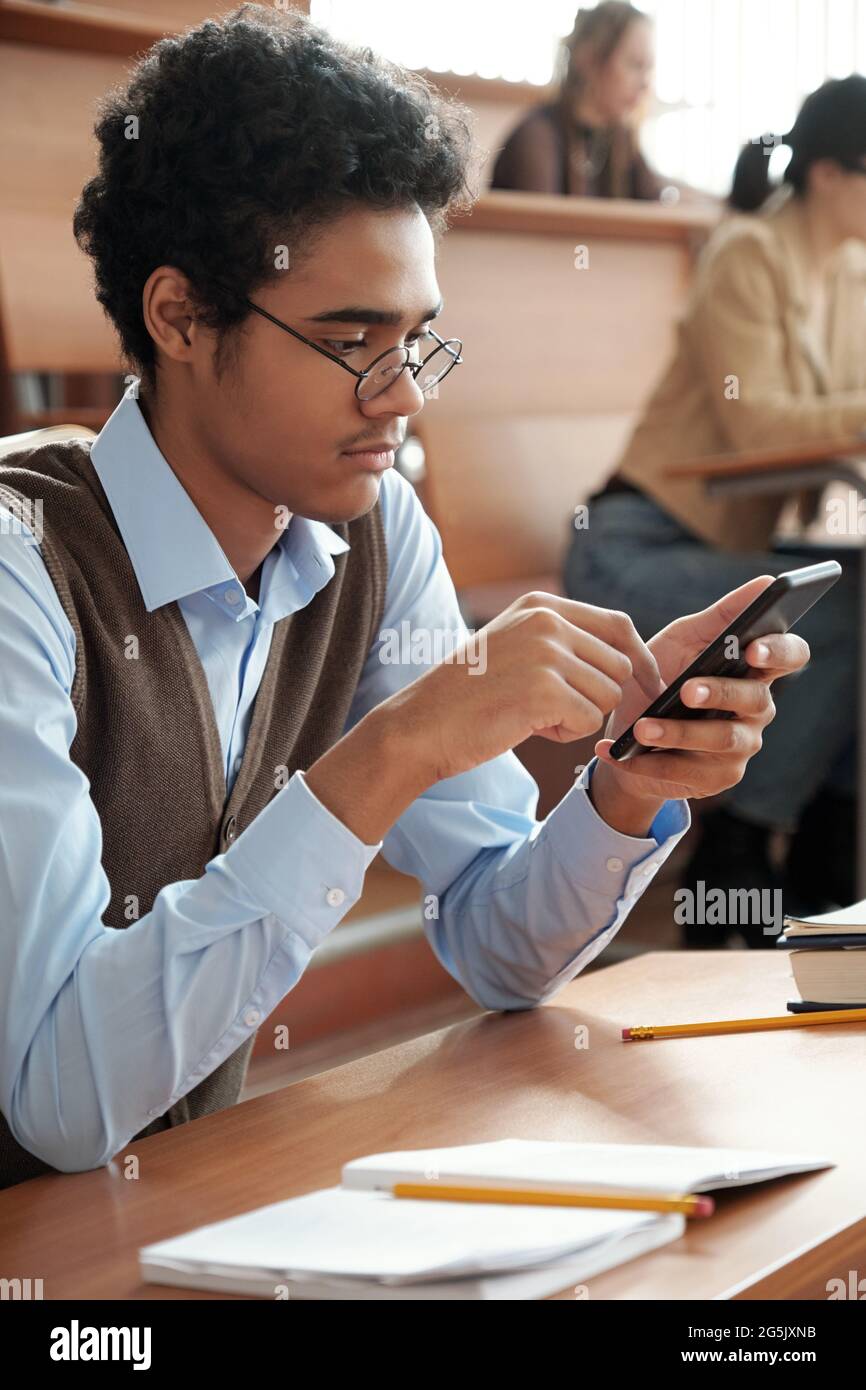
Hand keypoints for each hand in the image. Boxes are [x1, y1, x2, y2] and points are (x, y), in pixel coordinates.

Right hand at [387, 590, 662, 784]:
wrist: (422, 725)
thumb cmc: (469, 695)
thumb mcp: (515, 645)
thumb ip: (562, 640)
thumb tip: (627, 656)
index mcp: (541, 605)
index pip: (618, 626)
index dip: (641, 660)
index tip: (648, 687)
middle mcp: (547, 620)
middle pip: (619, 665)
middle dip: (599, 697)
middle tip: (557, 711)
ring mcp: (546, 653)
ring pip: (607, 696)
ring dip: (579, 716)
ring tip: (533, 715)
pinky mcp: (544, 691)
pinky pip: (588, 720)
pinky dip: (565, 733)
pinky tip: (528, 727)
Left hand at [591, 576, 809, 818]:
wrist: (627, 737)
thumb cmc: (661, 679)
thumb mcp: (682, 642)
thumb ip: (720, 617)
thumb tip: (767, 583)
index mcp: (755, 669)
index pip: (791, 655)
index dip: (779, 652)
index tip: (752, 648)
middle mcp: (757, 708)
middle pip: (755, 700)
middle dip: (720, 693)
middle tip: (686, 691)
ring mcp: (741, 746)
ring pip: (721, 740)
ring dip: (678, 733)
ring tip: (641, 728)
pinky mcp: (718, 778)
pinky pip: (688, 772)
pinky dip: (649, 762)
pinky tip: (618, 752)